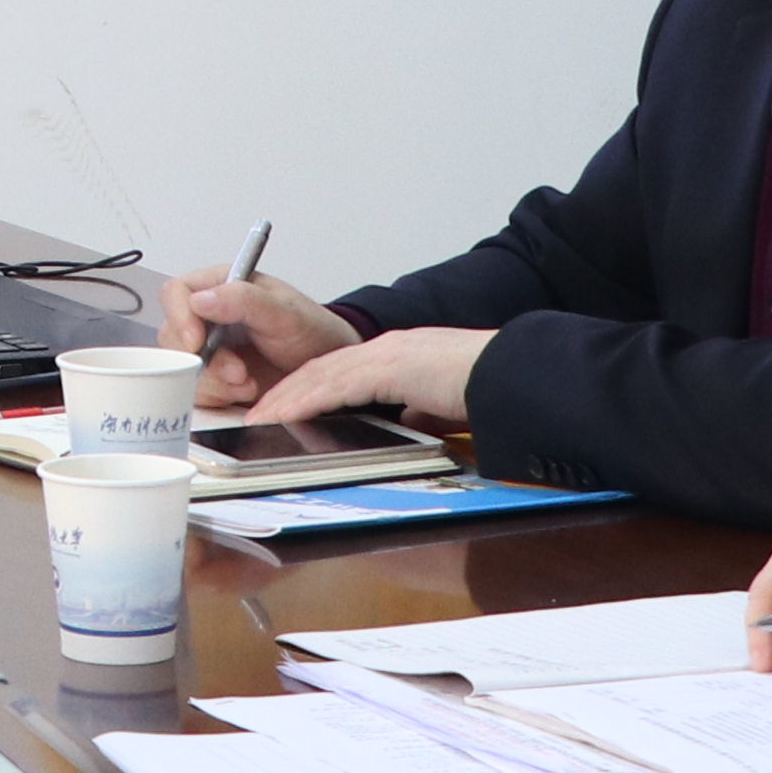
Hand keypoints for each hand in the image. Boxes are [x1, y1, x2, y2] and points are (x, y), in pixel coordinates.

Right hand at [155, 268, 353, 413]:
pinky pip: (195, 391)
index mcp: (220, 286)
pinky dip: (218, 397)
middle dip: (204, 360)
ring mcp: (209, 349)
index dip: (180, 316)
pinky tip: (245, 393)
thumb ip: (244, 300)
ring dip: (213, 382)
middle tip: (237, 371)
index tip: (196, 342)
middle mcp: (208, 316)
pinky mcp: (213, 378)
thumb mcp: (284, 312)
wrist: (328, 367)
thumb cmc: (311, 330)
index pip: (177, 293)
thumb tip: (201, 299)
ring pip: (180, 367)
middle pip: (173, 336)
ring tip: (248, 384)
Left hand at [258, 324, 487, 433]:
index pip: (341, 370)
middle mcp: (387, 348)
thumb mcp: (442, 405)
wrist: (514, 376)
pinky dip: (309, 400)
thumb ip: (419, 411)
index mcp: (398, 355)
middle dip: (287, 392)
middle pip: (322, 368)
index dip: (308, 388)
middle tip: (257, 412)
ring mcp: (388, 355)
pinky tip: (287, 413)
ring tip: (260, 417)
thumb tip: (405, 424)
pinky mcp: (391, 368)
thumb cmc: (486, 392)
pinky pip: (339, 385)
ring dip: (288, 397)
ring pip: (322, 374)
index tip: (284, 406)